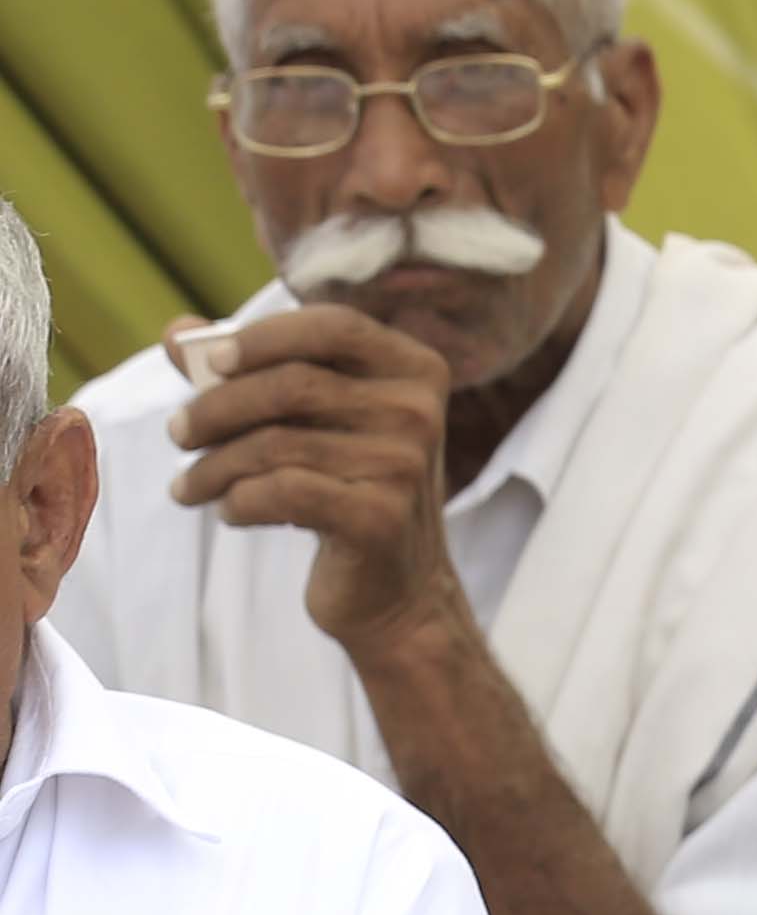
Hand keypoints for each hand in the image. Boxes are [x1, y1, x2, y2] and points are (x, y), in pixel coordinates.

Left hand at [163, 306, 471, 652]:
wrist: (396, 587)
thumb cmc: (342, 486)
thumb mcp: (307, 421)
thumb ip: (246, 370)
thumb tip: (177, 332)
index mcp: (414, 371)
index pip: (332, 327)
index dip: (263, 338)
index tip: (211, 362)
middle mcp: (420, 413)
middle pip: (292, 385)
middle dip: (216, 409)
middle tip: (177, 434)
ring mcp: (406, 467)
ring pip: (276, 443)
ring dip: (213, 466)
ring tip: (189, 485)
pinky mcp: (380, 519)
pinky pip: (280, 492)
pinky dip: (237, 502)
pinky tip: (230, 512)